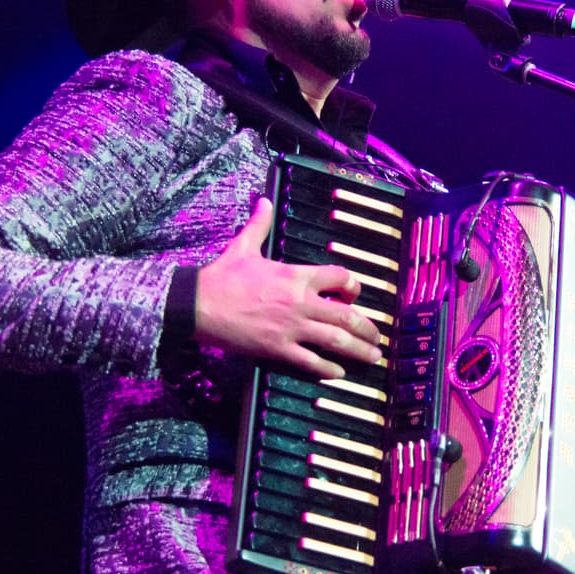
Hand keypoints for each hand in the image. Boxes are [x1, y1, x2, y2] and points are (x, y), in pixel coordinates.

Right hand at [193, 198, 382, 378]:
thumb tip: (263, 201)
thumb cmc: (221, 275)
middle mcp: (299, 301)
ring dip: (358, 350)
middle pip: (346, 315)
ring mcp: (290, 327)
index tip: (355, 296)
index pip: (339, 277)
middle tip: (377, 337)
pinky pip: (310, 361)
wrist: (197, 304)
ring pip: (335, 340)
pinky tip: (339, 372)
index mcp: (295, 275)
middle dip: (367, 327)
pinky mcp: (277, 348)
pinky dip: (328, 368)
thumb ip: (259, 224)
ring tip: (372, 357)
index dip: (353, 286)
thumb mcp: (243, 246)